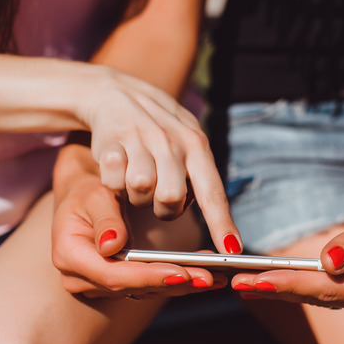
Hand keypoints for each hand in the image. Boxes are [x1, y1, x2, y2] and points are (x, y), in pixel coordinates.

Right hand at [51, 144, 227, 297]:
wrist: (82, 197)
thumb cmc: (88, 190)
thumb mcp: (94, 195)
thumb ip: (105, 219)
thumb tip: (113, 245)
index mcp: (70, 256)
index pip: (113, 274)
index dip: (149, 276)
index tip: (181, 272)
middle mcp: (81, 279)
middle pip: (133, 287)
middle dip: (173, 283)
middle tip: (209, 277)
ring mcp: (98, 285)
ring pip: (144, 291)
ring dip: (182, 285)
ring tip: (215, 277)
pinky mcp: (117, 284)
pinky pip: (149, 285)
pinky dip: (177, 279)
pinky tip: (205, 274)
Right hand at [77, 68, 241, 253]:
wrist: (116, 93)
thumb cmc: (160, 130)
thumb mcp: (188, 145)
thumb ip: (201, 180)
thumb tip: (220, 225)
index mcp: (197, 145)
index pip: (213, 192)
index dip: (222, 223)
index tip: (232, 249)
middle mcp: (172, 142)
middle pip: (170, 199)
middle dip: (164, 209)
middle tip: (157, 199)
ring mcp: (141, 140)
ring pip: (141, 191)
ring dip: (137, 196)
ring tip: (137, 180)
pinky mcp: (111, 143)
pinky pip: (113, 181)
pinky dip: (114, 183)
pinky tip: (119, 169)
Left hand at [229, 169, 343, 315]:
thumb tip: (324, 262)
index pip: (328, 287)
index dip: (290, 284)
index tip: (258, 281)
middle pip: (320, 296)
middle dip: (278, 290)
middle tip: (238, 283)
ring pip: (323, 295)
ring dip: (286, 289)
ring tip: (248, 284)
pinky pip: (331, 289)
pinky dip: (303, 284)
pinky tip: (277, 282)